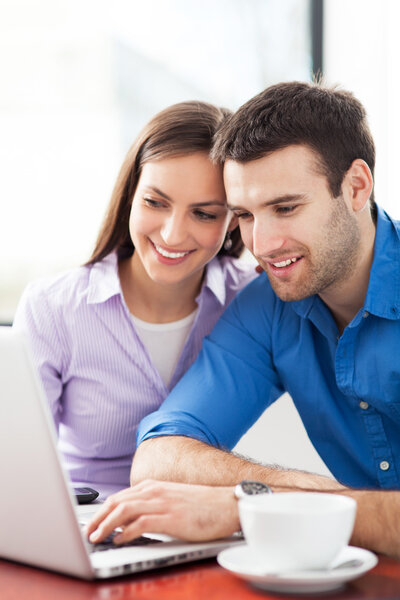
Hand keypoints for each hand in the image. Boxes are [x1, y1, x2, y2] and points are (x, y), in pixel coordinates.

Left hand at [86, 480, 239, 544]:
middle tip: (87, 533)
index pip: (119, 497)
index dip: (101, 512)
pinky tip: (119, 539)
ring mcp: (162, 503)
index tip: (91, 524)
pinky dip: (126, 531)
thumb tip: (127, 523)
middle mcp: (154, 491)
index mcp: (153, 486)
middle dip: (98, 518)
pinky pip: (141, 523)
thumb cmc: (202, 506)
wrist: (227, 504)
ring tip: (97, 538)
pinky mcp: (171, 517)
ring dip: (106, 525)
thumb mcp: (171, 501)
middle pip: (116, 502)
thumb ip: (150, 507)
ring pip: (124, 510)